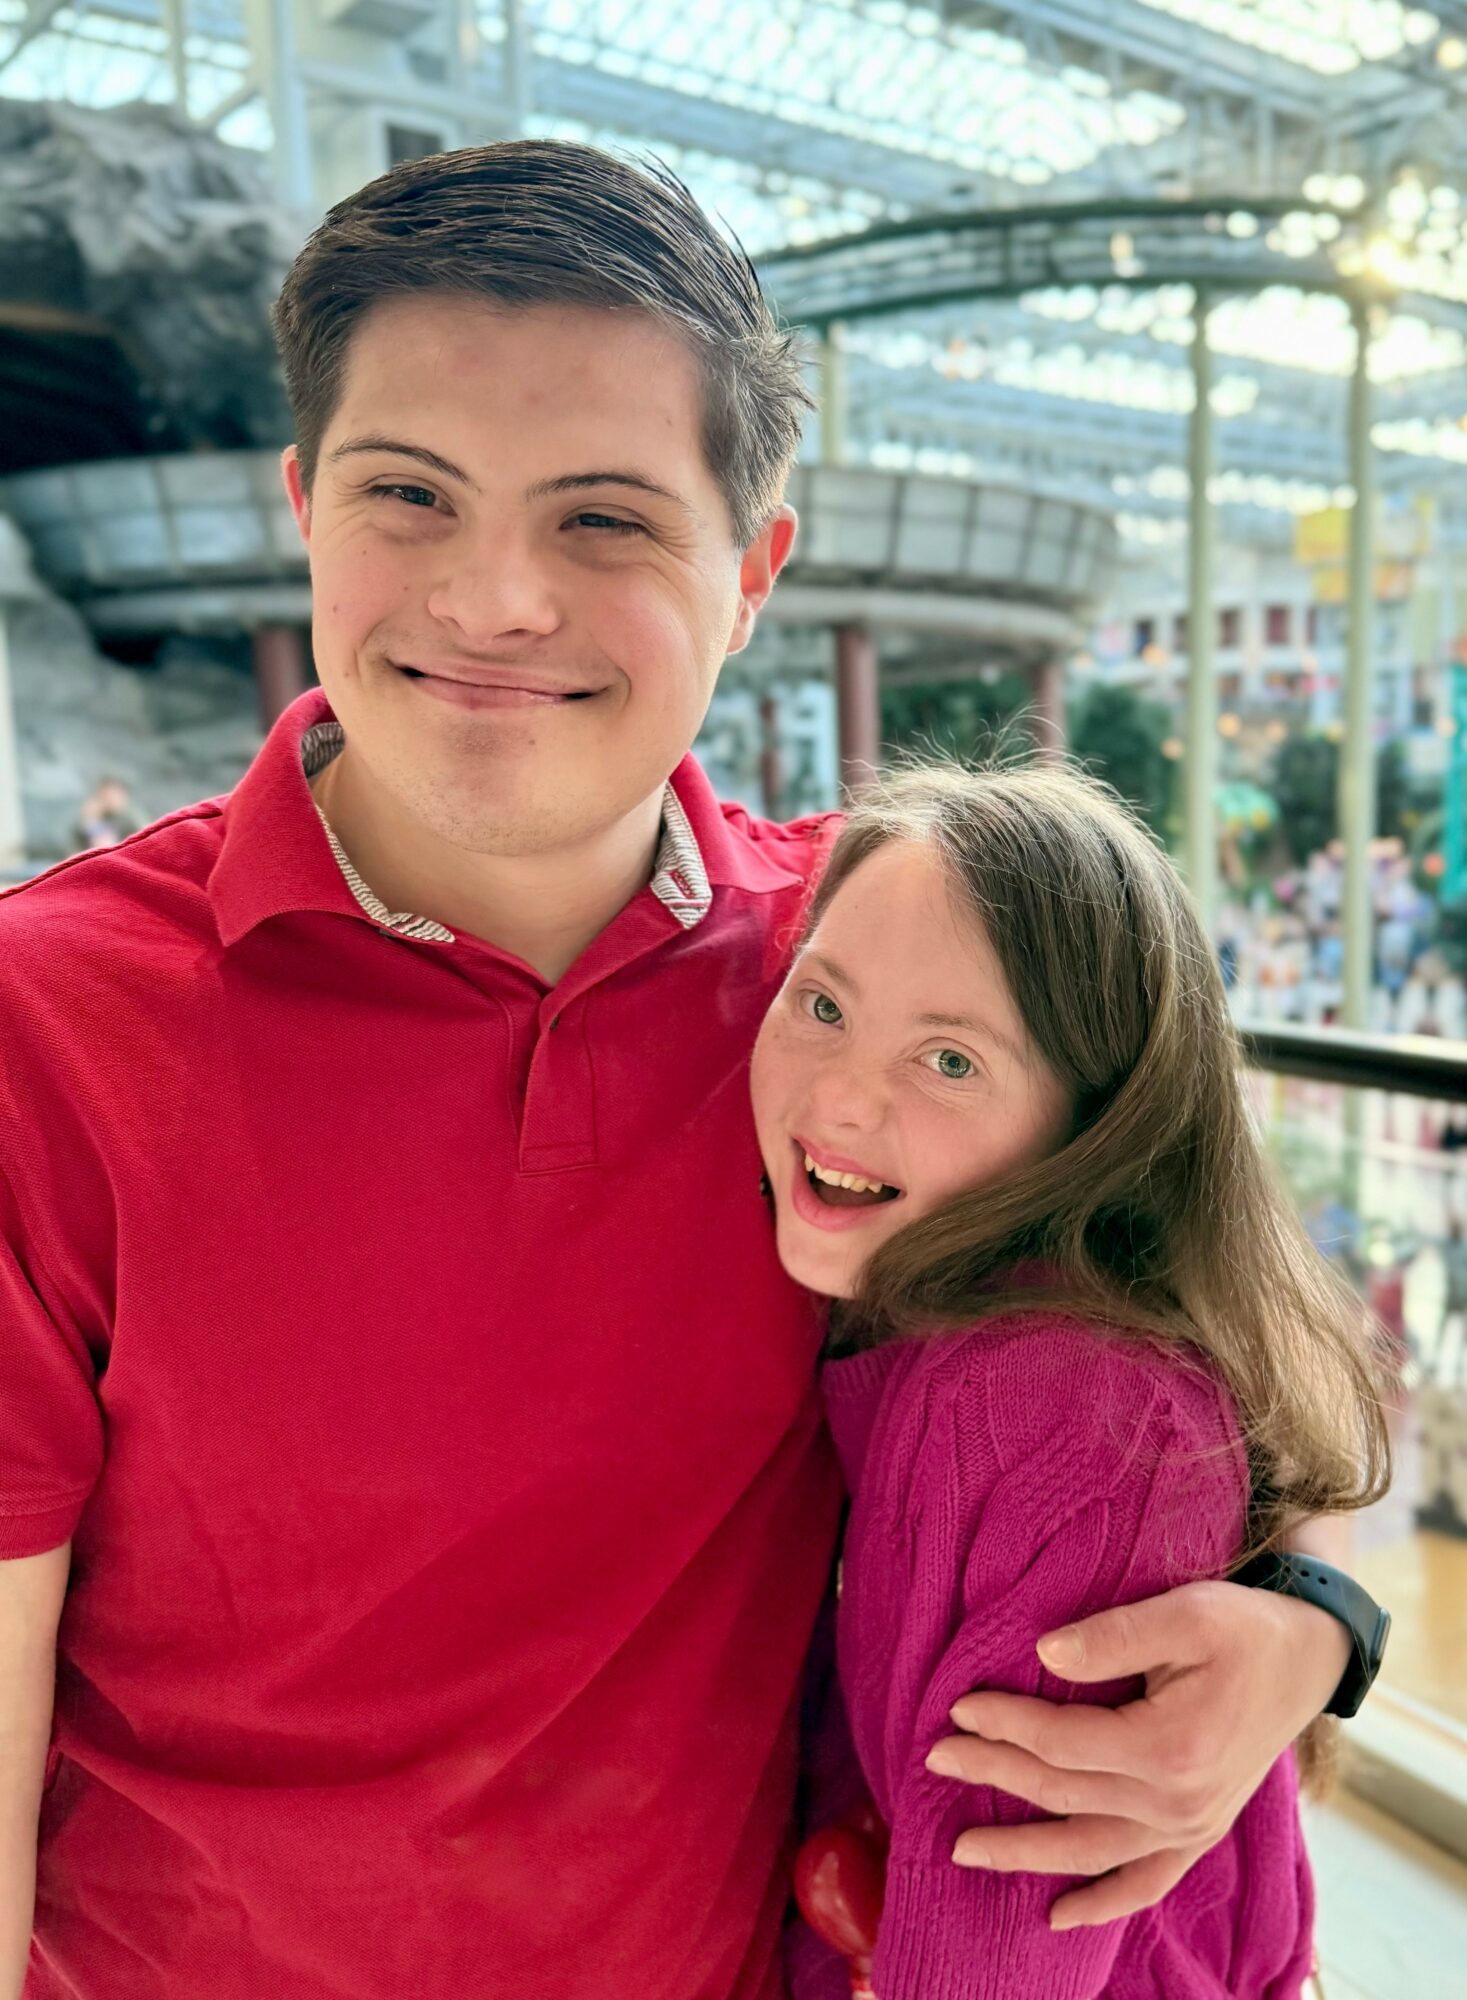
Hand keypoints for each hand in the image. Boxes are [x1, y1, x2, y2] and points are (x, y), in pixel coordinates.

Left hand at [925, 1578, 1349, 1928]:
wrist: (1307, 1658)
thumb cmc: (1246, 1627)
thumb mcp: (1189, 1611)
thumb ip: (1114, 1634)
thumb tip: (1045, 1653)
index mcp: (1171, 1747)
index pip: (1061, 1742)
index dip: (1004, 1725)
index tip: (958, 1708)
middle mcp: (1179, 1802)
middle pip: (1063, 1795)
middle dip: (993, 1777)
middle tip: (934, 1763)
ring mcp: (1190, 1827)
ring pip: (1089, 1851)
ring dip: (1024, 1853)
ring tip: (963, 1851)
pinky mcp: (1200, 1834)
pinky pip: (1144, 1883)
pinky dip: (1101, 1903)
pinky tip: (1058, 1917)